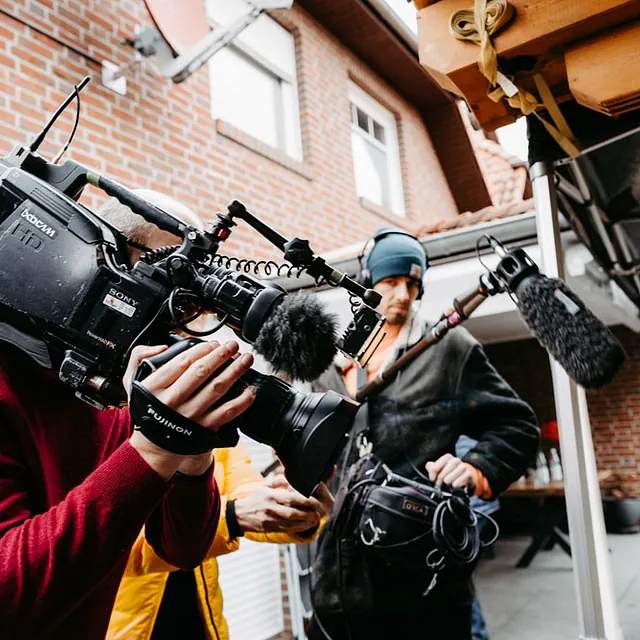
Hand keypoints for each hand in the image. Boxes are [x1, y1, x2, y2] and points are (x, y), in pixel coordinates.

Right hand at [127, 341, 255, 479]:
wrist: (154, 446)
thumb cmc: (148, 410)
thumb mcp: (131, 382)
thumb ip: (140, 357)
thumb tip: (161, 346)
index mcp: (156, 387)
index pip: (183, 361)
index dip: (202, 349)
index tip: (214, 343)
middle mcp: (174, 400)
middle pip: (202, 372)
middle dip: (221, 355)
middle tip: (233, 345)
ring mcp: (191, 415)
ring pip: (218, 388)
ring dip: (235, 371)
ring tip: (246, 359)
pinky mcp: (206, 427)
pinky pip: (228, 411)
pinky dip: (243, 400)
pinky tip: (250, 389)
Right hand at [234, 474, 329, 533]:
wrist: (239, 515)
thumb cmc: (254, 498)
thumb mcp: (264, 485)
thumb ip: (279, 480)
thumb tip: (292, 479)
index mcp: (271, 497)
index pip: (290, 498)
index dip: (303, 500)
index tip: (314, 500)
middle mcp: (271, 509)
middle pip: (292, 513)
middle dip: (307, 513)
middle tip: (318, 512)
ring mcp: (271, 521)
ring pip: (291, 523)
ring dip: (305, 522)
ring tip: (315, 519)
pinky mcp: (271, 529)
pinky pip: (287, 530)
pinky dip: (298, 528)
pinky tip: (305, 525)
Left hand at [425, 454, 476, 490]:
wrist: (463, 479)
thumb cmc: (449, 474)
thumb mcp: (439, 470)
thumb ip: (432, 468)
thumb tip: (429, 468)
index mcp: (448, 458)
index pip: (441, 461)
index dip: (435, 470)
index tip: (432, 479)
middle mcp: (456, 460)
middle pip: (449, 466)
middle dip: (442, 476)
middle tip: (438, 484)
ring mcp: (463, 467)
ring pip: (458, 470)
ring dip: (450, 478)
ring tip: (446, 484)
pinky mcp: (469, 474)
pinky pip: (465, 476)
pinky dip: (459, 481)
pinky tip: (454, 485)